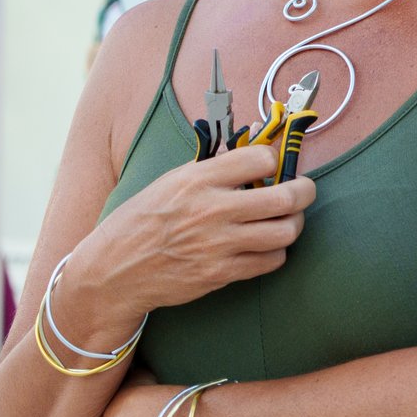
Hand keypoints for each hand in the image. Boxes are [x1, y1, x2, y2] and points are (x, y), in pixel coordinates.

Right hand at [61, 146, 316, 330]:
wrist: (111, 271)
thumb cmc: (141, 221)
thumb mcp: (171, 181)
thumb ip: (215, 166)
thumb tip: (256, 141)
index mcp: (197, 179)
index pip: (261, 158)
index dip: (274, 159)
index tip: (274, 165)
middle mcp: (211, 210)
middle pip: (286, 197)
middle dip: (304, 191)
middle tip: (302, 191)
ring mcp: (218, 245)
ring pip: (286, 231)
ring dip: (293, 224)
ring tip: (285, 219)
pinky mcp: (220, 274)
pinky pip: (271, 261)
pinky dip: (276, 252)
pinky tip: (265, 246)